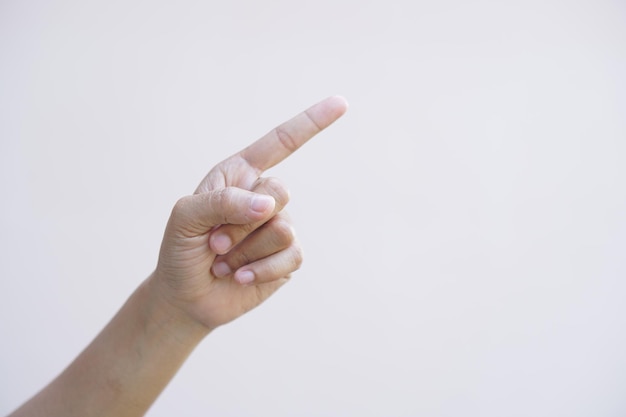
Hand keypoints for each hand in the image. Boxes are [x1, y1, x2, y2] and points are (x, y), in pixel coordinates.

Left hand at [151, 96, 347, 330]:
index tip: (342, 103)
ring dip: (245, 250)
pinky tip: (241, 276)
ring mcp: (278, 228)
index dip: (311, 122)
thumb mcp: (186, 217)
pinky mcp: (287, 258)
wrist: (186, 297)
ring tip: (224, 261)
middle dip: (241, 222)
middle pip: (280, 191)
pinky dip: (261, 270)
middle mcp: (263, 196)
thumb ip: (224, 202)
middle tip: (214, 241)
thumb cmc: (181, 250)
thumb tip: (271, 206)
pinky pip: (291, 256)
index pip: (281, 143)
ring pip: (283, 229)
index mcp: (240, 174)